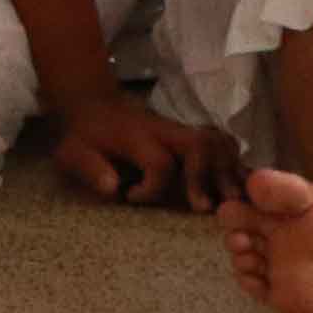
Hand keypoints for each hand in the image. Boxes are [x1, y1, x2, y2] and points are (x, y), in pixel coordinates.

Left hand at [47, 88, 236, 207]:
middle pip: (200, 146)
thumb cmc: (83, 134)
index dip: (151, 188)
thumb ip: (91, 169)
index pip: (160, 162)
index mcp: (137, 137)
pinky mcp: (186, 134)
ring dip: (228, 168)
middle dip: (209, 176)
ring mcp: (179, 130)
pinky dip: (233, 160)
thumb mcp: (72, 152)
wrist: (92, 104)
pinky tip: (240, 180)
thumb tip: (114, 189)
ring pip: (216, 141)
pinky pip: (219, 141)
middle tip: (210, 208)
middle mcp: (165, 131)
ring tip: (235, 197)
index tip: (130, 196)